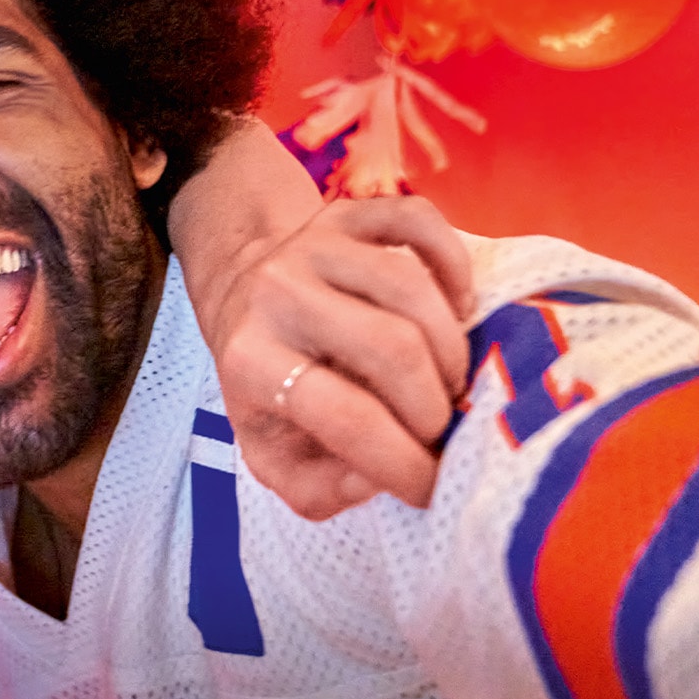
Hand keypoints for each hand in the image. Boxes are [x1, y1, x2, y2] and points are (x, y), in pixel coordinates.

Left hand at [201, 196, 473, 518]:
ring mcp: (312, 244)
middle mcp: (275, 293)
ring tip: (447, 382)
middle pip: (392, 350)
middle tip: (441, 431)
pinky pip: (421, 221)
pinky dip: (453, 265)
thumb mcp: (273, 452)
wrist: (242, 294)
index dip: (403, 462)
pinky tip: (456, 308)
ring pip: (413, 290)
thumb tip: (375, 478)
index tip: (433, 488)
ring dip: (451, 349)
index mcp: (248, 360)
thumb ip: (317, 487)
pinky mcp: (348, 211)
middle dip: (434, 407)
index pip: (346, 418)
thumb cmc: (271, 385)